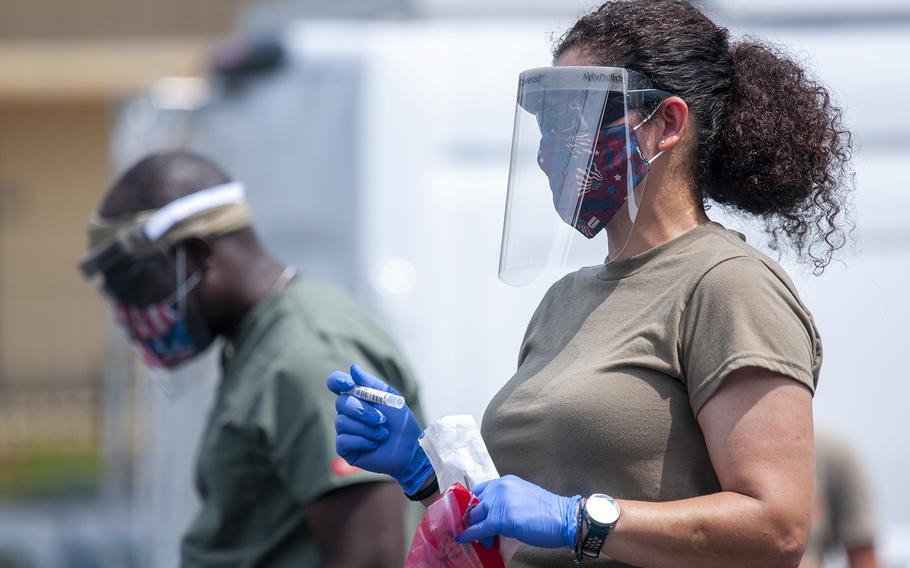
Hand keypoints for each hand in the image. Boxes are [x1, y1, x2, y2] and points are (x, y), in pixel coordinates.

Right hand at [327, 363, 433, 495]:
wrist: (409, 447)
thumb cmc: (400, 422)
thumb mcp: (389, 398)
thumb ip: (371, 383)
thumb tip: (353, 368)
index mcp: (356, 396)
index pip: (336, 383)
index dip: (337, 381)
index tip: (348, 384)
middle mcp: (346, 412)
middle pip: (341, 403)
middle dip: (364, 411)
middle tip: (383, 419)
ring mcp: (344, 430)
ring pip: (342, 422)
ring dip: (367, 428)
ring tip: (383, 434)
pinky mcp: (344, 448)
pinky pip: (344, 440)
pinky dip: (363, 441)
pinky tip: (374, 444)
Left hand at [456, 475, 580, 548]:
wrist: (565, 519)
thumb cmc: (548, 513)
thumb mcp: (522, 499)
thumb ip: (505, 503)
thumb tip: (491, 517)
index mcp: (505, 482)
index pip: (479, 490)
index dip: (471, 505)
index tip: (468, 515)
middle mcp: (500, 487)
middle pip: (474, 504)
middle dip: (471, 518)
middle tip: (475, 530)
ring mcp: (499, 502)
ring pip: (474, 516)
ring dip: (473, 529)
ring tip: (481, 539)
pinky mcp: (501, 519)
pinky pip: (478, 528)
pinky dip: (468, 534)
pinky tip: (463, 539)